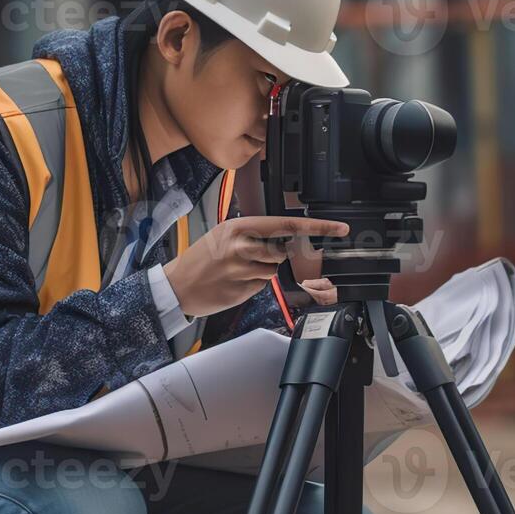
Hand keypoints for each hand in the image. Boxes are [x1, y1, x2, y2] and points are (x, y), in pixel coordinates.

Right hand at [163, 215, 348, 317]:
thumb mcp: (222, 236)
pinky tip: (236, 282)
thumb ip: (253, 235)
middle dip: (276, 255)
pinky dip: (254, 283)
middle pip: (282, 250)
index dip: (316, 227)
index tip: (338, 228)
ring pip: (274, 269)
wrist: (177, 287)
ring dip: (263, 270)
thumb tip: (284, 238)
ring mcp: (243, 269)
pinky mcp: (245, 289)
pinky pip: (263, 285)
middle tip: (255, 257)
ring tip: (238, 270)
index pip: (287, 224)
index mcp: (238, 228)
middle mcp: (242, 246)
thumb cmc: (199, 261)